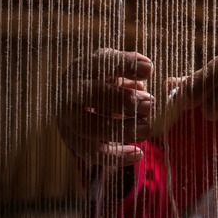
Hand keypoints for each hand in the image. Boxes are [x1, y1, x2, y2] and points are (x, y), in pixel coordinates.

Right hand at [58, 48, 153, 166]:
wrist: (80, 104)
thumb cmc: (105, 82)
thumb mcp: (116, 68)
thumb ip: (131, 65)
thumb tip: (145, 68)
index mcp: (84, 67)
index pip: (101, 61)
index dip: (125, 64)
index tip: (149, 70)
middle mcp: (70, 91)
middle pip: (90, 94)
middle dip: (122, 100)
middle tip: (149, 105)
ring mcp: (68, 117)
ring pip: (89, 127)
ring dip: (121, 130)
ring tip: (146, 129)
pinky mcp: (72, 140)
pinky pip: (91, 152)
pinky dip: (116, 156)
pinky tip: (138, 153)